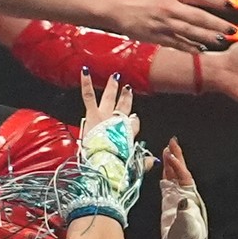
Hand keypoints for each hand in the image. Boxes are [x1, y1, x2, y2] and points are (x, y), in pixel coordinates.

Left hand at [68, 75, 150, 221]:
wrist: (103, 164)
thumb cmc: (116, 167)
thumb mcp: (132, 166)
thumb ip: (142, 162)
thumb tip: (152, 161)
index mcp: (128, 135)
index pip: (133, 125)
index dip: (134, 123)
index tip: (133, 121)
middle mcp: (118, 123)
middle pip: (124, 108)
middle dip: (126, 99)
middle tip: (128, 90)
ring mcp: (106, 117)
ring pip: (110, 98)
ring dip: (112, 88)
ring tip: (114, 78)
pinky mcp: (93, 114)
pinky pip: (89, 95)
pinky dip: (86, 82)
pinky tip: (84, 71)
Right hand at [103, 0, 237, 50]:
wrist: (112, 7)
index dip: (217, 0)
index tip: (230, 5)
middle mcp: (169, 8)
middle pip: (199, 17)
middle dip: (218, 24)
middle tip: (233, 30)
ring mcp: (163, 24)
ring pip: (191, 32)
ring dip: (208, 37)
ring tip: (222, 41)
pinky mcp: (156, 36)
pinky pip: (177, 43)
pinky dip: (190, 47)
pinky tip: (201, 50)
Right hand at [157, 140, 209, 238]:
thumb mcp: (187, 228)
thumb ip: (184, 214)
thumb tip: (182, 200)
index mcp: (191, 198)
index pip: (183, 177)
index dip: (177, 165)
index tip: (170, 153)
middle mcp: (185, 195)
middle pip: (181, 172)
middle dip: (177, 157)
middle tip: (172, 141)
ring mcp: (177, 199)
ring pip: (174, 176)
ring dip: (171, 162)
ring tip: (167, 149)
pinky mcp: (169, 204)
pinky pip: (167, 184)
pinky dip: (166, 174)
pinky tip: (163, 166)